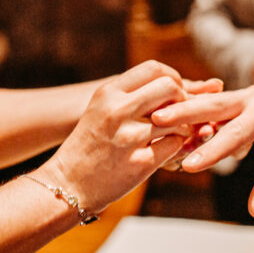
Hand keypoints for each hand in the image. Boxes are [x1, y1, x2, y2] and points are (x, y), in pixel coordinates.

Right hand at [41, 61, 193, 213]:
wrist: (68, 184)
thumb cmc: (90, 145)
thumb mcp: (101, 109)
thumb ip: (130, 94)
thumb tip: (170, 82)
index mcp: (108, 93)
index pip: (153, 68)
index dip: (171, 77)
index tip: (175, 90)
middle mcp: (117, 110)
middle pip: (169, 87)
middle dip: (182, 99)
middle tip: (182, 113)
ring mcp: (129, 137)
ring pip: (178, 118)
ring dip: (184, 126)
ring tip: (178, 133)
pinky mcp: (140, 163)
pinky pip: (175, 145)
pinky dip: (179, 146)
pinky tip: (170, 150)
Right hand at [150, 83, 253, 217]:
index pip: (236, 133)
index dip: (212, 151)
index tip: (190, 165)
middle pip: (214, 106)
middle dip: (185, 113)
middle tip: (156, 119)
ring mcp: (248, 94)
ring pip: (211, 102)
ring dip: (186, 109)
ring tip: (156, 118)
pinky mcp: (244, 97)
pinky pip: (217, 104)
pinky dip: (197, 111)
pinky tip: (176, 122)